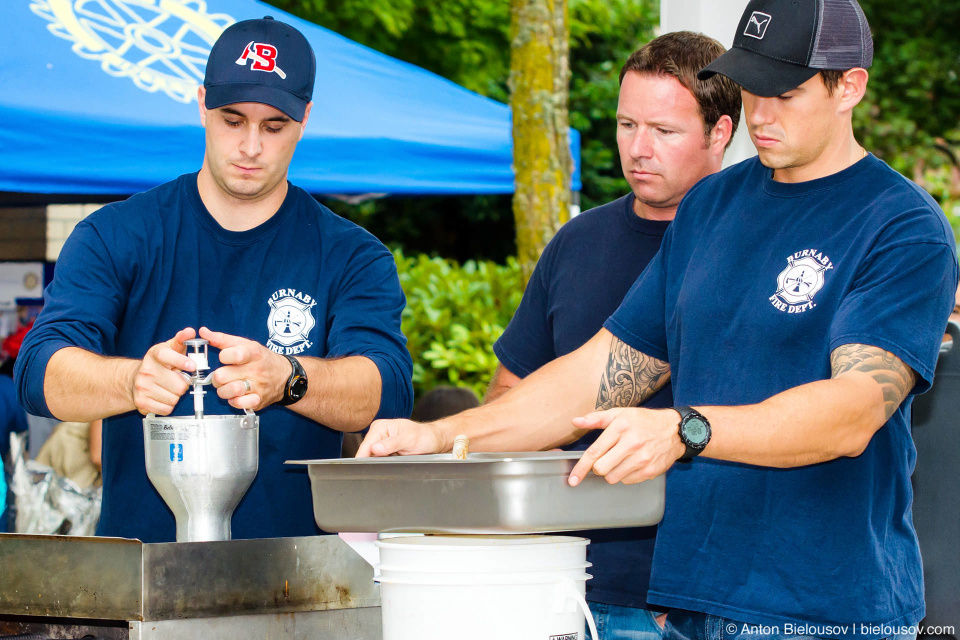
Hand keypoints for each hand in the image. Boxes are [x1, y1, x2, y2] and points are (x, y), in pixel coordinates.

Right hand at [131, 328, 195, 414]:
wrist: (134, 380)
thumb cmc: (158, 364)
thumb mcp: (169, 349)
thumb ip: (181, 340)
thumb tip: (190, 331)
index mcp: (155, 355)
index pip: (167, 356)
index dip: (181, 361)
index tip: (192, 366)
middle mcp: (147, 371)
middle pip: (179, 385)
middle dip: (182, 384)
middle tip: (177, 380)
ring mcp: (142, 387)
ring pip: (174, 399)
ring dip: (175, 396)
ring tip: (168, 388)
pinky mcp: (141, 402)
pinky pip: (166, 409)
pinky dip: (168, 405)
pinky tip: (162, 397)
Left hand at [200, 326, 288, 410]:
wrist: (285, 376)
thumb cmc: (263, 359)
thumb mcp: (246, 344)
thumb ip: (223, 339)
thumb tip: (204, 332)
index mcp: (253, 353)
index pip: (232, 355)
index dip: (223, 357)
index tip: (225, 358)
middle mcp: (256, 370)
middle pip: (222, 376)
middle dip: (217, 377)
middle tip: (223, 375)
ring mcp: (257, 386)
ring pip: (229, 391)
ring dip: (223, 390)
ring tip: (227, 386)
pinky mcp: (258, 400)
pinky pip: (238, 403)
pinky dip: (233, 401)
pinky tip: (236, 396)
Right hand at [355, 419, 444, 456]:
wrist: (432, 440)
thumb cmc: (424, 436)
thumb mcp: (409, 439)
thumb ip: (392, 444)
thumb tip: (375, 448)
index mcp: (381, 427)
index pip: (366, 445)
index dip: (364, 457)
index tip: (363, 467)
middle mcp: (378, 433)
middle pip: (366, 452)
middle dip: (372, 461)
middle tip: (387, 464)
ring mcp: (380, 442)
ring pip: (371, 458)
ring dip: (377, 463)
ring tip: (393, 461)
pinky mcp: (384, 450)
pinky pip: (378, 460)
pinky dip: (382, 464)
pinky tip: (391, 462)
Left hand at [568, 407, 684, 486]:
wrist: (675, 431)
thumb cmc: (644, 421)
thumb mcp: (620, 414)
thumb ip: (596, 418)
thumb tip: (575, 421)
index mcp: (620, 427)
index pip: (594, 452)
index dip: (581, 468)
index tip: (573, 479)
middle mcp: (631, 443)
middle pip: (601, 469)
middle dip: (598, 467)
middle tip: (605, 459)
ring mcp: (642, 459)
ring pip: (613, 478)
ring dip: (612, 472)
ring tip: (621, 459)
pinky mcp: (650, 471)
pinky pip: (627, 481)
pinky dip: (626, 475)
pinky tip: (633, 463)